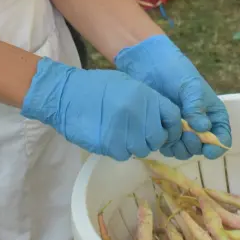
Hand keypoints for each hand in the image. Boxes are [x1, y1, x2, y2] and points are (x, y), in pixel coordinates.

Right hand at [20, 58, 181, 161]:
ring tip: (121, 134)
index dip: (171, 127)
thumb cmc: (96, 87)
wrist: (65, 94)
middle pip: (158, 137)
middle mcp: (138, 112)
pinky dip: (119, 150)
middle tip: (138, 134)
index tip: (164, 131)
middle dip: (151, 139)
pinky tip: (110, 138)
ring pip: (142, 149)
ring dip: (134, 145)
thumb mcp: (127, 84)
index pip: (173, 117)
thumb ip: (146, 101)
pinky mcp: (110, 143)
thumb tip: (161, 119)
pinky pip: (125, 154)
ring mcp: (124, 129)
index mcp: (145, 95)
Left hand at [113, 35, 230, 159]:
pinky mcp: (163, 130)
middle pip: (202, 148)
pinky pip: (168, 147)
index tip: (208, 149)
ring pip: (185, 151)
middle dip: (196, 146)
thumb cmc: (174, 70)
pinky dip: (166, 145)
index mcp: (212, 113)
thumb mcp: (191, 85)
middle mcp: (198, 125)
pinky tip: (162, 134)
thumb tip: (203, 128)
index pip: (222, 136)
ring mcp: (180, 129)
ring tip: (174, 133)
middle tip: (186, 135)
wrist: (147, 64)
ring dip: (180, 148)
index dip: (217, 147)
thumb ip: (197, 106)